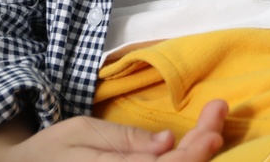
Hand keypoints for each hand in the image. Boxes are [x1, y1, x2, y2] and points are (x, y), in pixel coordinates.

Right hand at [0, 98, 228, 160]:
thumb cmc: (52, 150)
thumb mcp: (83, 132)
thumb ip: (124, 141)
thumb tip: (167, 143)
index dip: (196, 149)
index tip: (214, 122)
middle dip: (202, 147)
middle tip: (218, 114)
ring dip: (195, 156)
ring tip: (210, 128)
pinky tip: (191, 149)